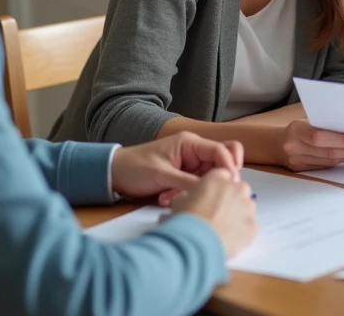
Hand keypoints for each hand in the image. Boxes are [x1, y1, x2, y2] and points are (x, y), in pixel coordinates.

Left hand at [111, 132, 242, 199]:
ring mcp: (190, 166)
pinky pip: (195, 187)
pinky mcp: (184, 178)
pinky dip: (186, 195)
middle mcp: (194, 153)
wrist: (113, 174)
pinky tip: (167, 199)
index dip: (230, 167)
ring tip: (173, 197)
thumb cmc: (135, 167)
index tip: (228, 186)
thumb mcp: (162, 175)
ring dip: (197, 190)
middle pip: (222, 163)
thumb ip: (188, 181)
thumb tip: (213, 189)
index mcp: (190, 144)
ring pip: (209, 178)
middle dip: (216, 180)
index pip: (222, 151)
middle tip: (206, 193)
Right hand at [167, 168, 256, 258]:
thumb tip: (190, 198)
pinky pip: (250, 226)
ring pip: (248, 206)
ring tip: (224, 227)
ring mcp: (247, 207)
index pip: (223, 175)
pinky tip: (230, 238)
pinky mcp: (253, 226)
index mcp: (218, 178)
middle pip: (239, 188)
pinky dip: (243, 231)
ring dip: (239, 213)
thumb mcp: (179, 201)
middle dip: (232, 197)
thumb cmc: (186, 219)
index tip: (212, 197)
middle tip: (219, 212)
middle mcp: (236, 188)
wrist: (197, 242)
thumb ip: (190, 195)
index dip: (218, 186)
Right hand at [276, 119, 343, 171]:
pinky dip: (338, 162)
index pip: (319, 136)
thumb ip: (323, 124)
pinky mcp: (300, 170)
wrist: (275, 144)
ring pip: (327, 162)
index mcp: (295, 130)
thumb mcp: (305, 121)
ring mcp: (296, 161)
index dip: (340, 140)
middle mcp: (294, 147)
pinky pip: (323, 167)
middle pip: (326, 152)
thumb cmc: (297, 129)